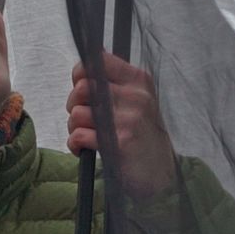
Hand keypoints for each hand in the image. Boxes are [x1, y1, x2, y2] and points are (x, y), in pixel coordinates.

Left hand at [67, 54, 178, 196]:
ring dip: (74, 127)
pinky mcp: (120, 142)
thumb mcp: (137, 101)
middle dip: (74, 105)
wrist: (161, 172)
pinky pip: (79, 135)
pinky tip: (85, 148)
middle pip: (82, 88)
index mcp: (139, 81)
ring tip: (88, 135)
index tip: (83, 91)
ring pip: (78, 113)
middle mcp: (136, 96)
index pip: (98, 61)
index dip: (81, 75)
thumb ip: (113, 83)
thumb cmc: (142, 135)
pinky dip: (75, 144)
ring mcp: (129, 119)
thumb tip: (82, 71)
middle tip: (84, 118)